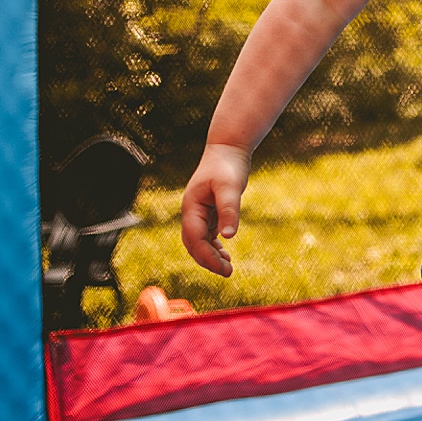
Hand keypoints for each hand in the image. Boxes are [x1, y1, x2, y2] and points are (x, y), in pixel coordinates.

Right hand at [180, 143, 251, 276]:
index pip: (194, 239)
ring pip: (200, 242)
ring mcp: (199, 213)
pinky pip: (207, 235)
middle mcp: (192, 212)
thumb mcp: (230, 187)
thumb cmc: (227, 165)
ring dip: (211, 256)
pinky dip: (214, 246)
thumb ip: (229, 210)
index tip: (223, 268)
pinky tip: (225, 253)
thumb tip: (228, 236)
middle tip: (228, 272)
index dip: (206, 257)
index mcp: (191, 208)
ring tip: (227, 267)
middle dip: (208, 260)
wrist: (228, 148)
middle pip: (194, 244)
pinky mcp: (209, 211)